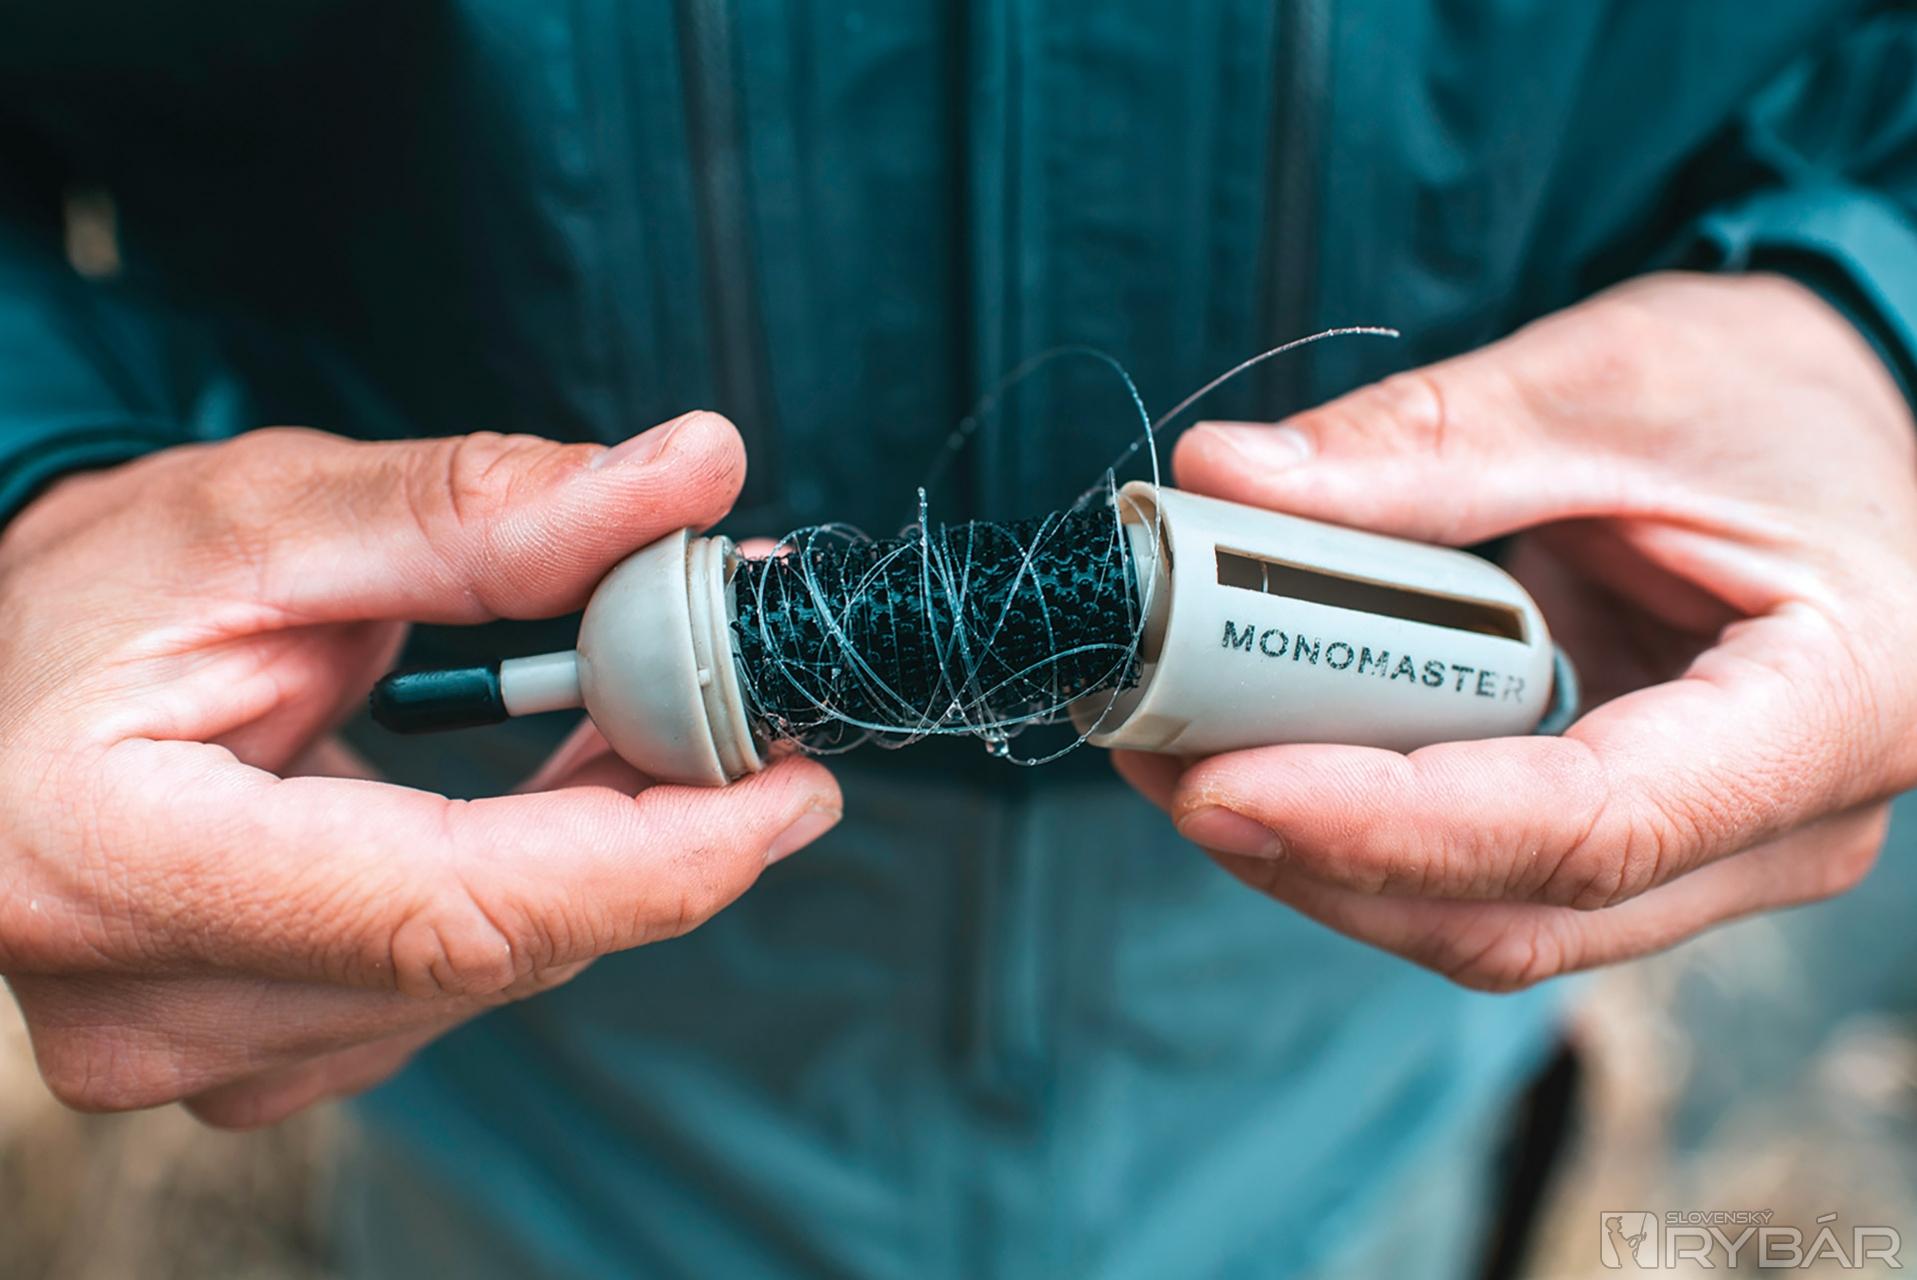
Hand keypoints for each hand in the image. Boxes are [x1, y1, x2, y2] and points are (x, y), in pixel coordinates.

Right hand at [0, 413, 840, 1125]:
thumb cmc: (92, 594)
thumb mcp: (270, 515)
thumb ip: (481, 510)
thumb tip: (690, 474)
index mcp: (109, 859)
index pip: (447, 909)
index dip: (652, 857)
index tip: (790, 787)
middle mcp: (145, 1004)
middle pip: (489, 951)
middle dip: (654, 834)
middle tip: (742, 709)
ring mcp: (199, 1056)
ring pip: (491, 976)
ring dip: (601, 856)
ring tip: (633, 722)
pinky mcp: (255, 1058)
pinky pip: (456, 987)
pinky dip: (539, 890)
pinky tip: (556, 798)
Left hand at [1127, 272, 1916, 989]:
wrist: (1860, 428)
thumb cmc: (1775, 392)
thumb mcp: (1611, 381)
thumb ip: (1425, 445)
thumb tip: (1223, 480)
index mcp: (1833, 707)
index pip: (1588, 824)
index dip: (1386, 823)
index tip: (1218, 784)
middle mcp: (1789, 828)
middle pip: (1517, 911)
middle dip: (1312, 851)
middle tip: (1154, 755)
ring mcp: (1717, 856)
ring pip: (1486, 920)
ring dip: (1316, 853)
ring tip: (1175, 751)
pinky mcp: (1642, 843)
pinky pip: (1484, 876)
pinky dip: (1362, 829)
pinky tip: (1261, 756)